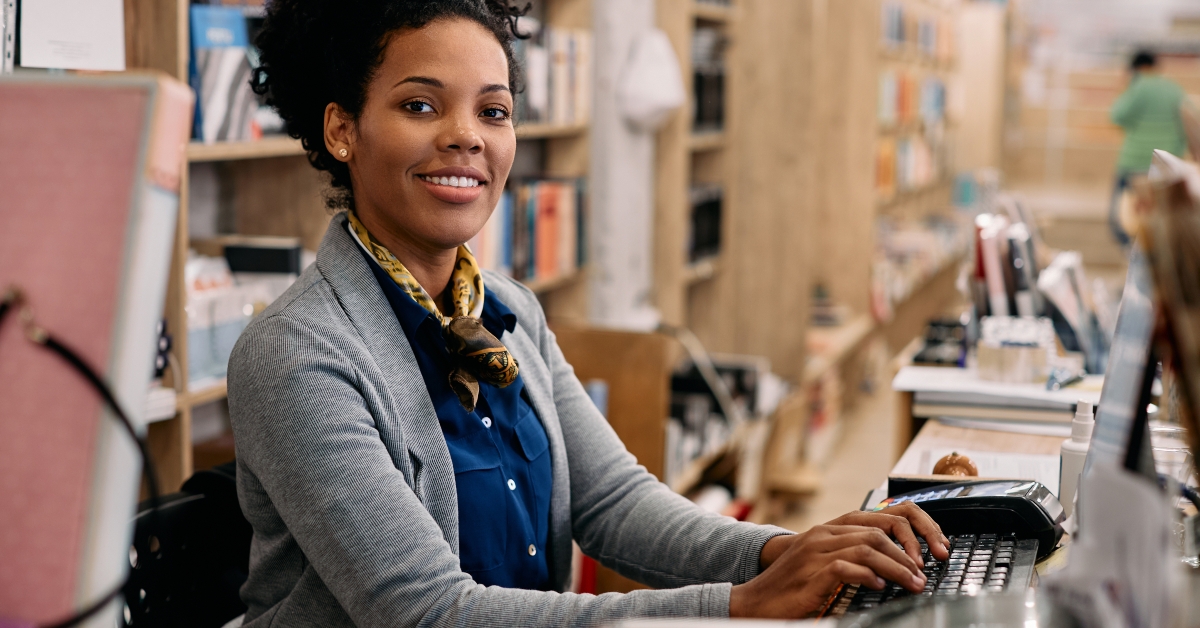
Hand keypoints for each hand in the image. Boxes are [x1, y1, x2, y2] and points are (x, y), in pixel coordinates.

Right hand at [731, 503, 950, 618]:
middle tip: (923, 575)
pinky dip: (870, 577)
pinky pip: (849, 567)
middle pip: (877, 532)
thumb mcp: (821, 566)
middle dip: (907, 554)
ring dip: (897, 568)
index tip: (924, 556)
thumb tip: (885, 569)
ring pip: (869, 548)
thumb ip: (848, 559)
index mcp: (827, 530)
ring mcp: (816, 551)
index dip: (906, 536)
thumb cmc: (790, 588)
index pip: (877, 520)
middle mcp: (823, 535)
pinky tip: (881, 588)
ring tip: (913, 584)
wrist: (754, 601)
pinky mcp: (812, 572)